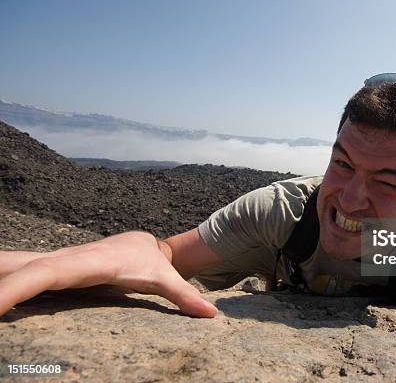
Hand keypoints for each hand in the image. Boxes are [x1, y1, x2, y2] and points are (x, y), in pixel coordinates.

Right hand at [0, 231, 217, 317]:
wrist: (141, 244)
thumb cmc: (149, 262)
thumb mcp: (166, 277)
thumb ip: (185, 296)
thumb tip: (212, 314)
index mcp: (85, 264)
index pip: (44, 273)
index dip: (15, 288)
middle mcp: (62, 261)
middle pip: (16, 267)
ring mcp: (52, 265)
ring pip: (11, 265)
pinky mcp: (48, 272)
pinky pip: (18, 276)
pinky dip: (2, 282)